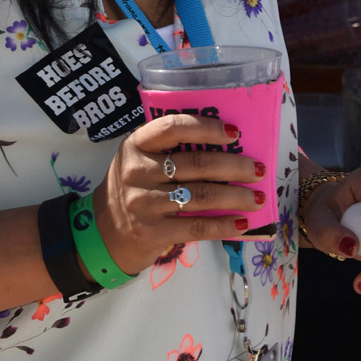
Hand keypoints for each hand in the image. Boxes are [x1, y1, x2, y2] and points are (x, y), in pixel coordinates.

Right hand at [92, 114, 266, 275]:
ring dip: (235, 196)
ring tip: (257, 197)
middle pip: (196, 164)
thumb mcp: (139, 161)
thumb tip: (226, 149)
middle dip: (234, 166)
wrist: (103, 234)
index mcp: (136, 144)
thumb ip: (169, 151)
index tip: (234, 133)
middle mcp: (137, 170)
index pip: (173, 127)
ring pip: (201, 195)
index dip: (206, 127)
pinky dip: (224, 225)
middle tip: (257, 168)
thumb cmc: (132, 190)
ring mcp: (144, 202)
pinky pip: (196, 227)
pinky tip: (242, 223)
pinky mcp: (152, 231)